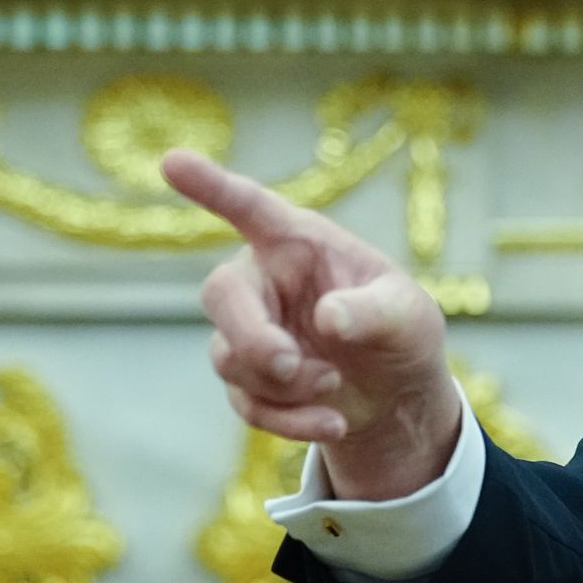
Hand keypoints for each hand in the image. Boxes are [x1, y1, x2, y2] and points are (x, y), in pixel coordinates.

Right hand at [163, 148, 461, 498]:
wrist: (397, 395)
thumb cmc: (402, 333)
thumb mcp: (409, 317)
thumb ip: (375, 312)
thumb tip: (328, 318)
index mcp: (301, 243)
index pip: (252, 208)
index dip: (212, 187)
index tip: (172, 161)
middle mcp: (265, 280)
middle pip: (221, 294)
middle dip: (251, 336)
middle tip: (288, 363)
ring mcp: (250, 330)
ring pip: (230, 357)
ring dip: (285, 384)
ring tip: (336, 385)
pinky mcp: (248, 380)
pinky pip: (246, 402)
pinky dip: (288, 419)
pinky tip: (333, 422)